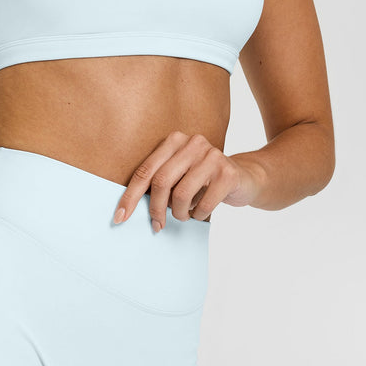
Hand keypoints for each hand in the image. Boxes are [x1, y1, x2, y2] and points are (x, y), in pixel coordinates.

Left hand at [113, 131, 265, 229]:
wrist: (245, 178)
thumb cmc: (203, 182)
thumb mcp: (178, 177)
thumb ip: (158, 184)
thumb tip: (128, 211)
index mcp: (174, 141)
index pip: (145, 171)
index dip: (130, 197)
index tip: (119, 218)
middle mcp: (193, 143)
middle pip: (161, 182)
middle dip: (155, 210)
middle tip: (157, 225)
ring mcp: (212, 155)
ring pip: (181, 195)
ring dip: (180, 213)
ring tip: (186, 214)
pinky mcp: (227, 173)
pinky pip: (203, 205)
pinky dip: (199, 215)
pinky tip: (203, 211)